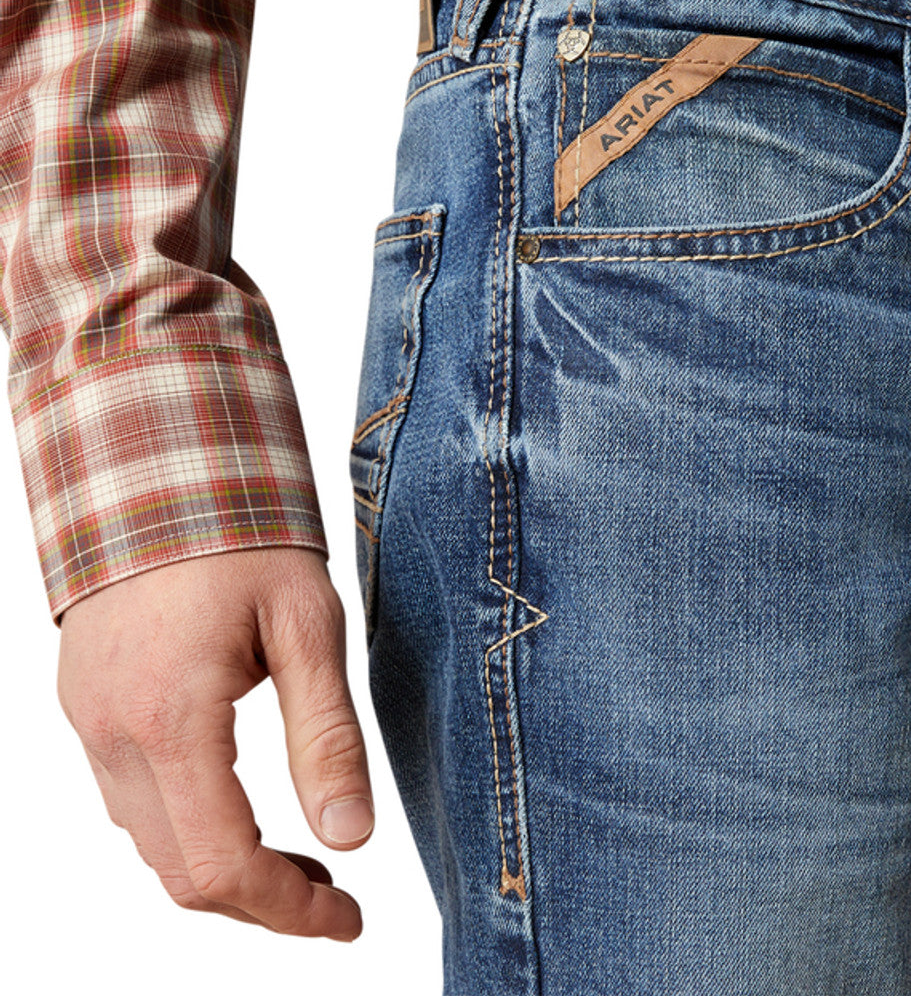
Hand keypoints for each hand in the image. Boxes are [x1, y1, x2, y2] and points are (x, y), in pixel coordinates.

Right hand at [56, 547, 372, 940]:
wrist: (159, 461)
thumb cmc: (243, 532)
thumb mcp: (307, 626)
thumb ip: (325, 736)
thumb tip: (352, 838)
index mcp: (170, 722)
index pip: (222, 866)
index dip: (288, 910)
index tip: (346, 919)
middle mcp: (113, 735)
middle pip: (181, 872)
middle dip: (262, 901)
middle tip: (333, 897)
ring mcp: (89, 721)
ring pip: (151, 842)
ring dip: (222, 868)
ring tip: (300, 856)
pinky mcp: (88, 703)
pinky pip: (130, 798)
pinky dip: (186, 825)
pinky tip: (240, 805)